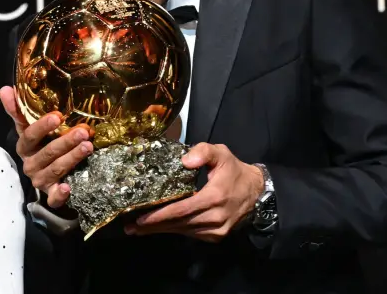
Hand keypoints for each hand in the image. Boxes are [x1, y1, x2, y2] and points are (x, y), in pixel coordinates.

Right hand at [0, 86, 92, 208]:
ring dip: (72, 158)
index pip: (29, 135)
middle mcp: (30, 164)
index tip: (57, 115)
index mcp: (24, 147)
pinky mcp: (50, 194)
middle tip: (83, 132)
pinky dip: (59, 195)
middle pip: (47, 153)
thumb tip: (5, 89)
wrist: (44, 174)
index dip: (42, 126)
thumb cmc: (38, 145)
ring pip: (55, 170)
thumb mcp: (27, 127)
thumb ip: (18, 110)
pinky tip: (67, 187)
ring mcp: (40, 180)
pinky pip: (53, 198)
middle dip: (65, 142)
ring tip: (88, 147)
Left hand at [126, 143, 263, 242]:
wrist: (256, 192)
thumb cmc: (234, 171)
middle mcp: (215, 217)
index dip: (160, 215)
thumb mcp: (221, 153)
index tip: (140, 218)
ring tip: (139, 229)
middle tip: (130, 227)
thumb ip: (203, 151)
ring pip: (183, 231)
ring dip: (161, 230)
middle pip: (179, 223)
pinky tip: (160, 228)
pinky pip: (191, 233)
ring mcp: (216, 230)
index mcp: (214, 196)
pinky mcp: (216, 236)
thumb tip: (184, 160)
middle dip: (153, 226)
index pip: (182, 209)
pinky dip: (175, 230)